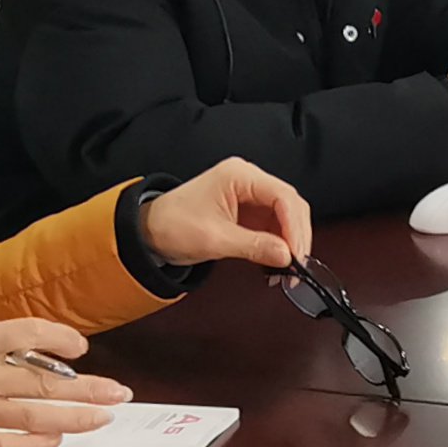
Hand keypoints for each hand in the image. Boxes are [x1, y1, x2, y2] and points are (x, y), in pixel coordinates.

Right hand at [0, 320, 129, 446]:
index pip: (27, 332)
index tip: (81, 349)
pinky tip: (56, 440)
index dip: (61, 338)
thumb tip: (27, 357)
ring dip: (75, 417)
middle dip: (88, 388)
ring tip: (103, 416)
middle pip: (43, 380)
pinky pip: (11, 446)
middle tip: (118, 392)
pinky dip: (37, 445)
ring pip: (36, 414)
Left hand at [138, 158, 310, 272]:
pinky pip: (274, 226)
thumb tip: (286, 255)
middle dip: (296, 236)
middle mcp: (248, 180)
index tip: (297, 253)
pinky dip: (279, 245)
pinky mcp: (249, 210)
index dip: (295, 226)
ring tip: (287, 271)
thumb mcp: (214, 239)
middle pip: (289, 205)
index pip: (282, 196)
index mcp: (239, 175)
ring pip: (286, 217)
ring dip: (289, 243)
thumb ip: (254, 246)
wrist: (150, 230)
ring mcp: (250, 195)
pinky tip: (277, 264)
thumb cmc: (172, 225)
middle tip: (297, 266)